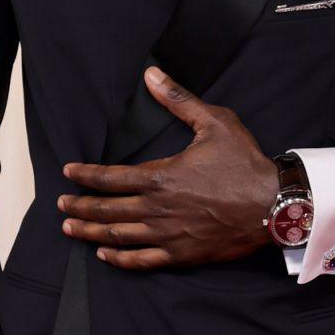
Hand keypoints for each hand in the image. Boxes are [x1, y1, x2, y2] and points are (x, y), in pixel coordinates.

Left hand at [58, 66, 280, 270]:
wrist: (273, 204)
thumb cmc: (244, 162)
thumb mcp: (213, 121)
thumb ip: (178, 100)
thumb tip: (151, 74)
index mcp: (160, 176)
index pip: (109, 177)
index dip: (85, 175)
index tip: (68, 173)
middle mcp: (157, 208)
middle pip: (106, 209)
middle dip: (79, 205)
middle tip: (61, 203)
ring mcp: (168, 234)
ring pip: (118, 236)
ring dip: (90, 232)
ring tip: (71, 227)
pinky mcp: (182, 254)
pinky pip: (142, 260)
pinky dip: (120, 259)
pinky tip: (105, 255)